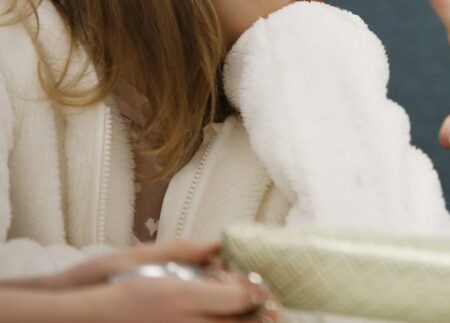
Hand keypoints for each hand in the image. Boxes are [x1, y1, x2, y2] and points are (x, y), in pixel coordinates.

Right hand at [2, 240, 275, 322]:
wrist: (69, 320)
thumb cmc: (95, 286)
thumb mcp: (134, 258)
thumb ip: (181, 251)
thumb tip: (216, 244)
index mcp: (178, 296)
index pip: (240, 297)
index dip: (256, 292)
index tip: (261, 287)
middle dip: (260, 314)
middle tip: (270, 308)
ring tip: (249, 316)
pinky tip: (220, 321)